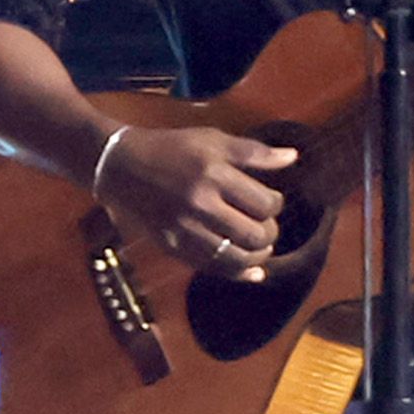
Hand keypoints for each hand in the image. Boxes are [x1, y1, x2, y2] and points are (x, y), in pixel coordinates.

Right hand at [98, 124, 297, 280]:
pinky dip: (236, 273)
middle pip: (255, 235)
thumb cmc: (172, 149)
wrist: (120, 166)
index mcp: (213, 175)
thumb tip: (293, 157)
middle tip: (264, 224)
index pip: (265, 204)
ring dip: (257, 256)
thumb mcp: (213, 140)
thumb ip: (255, 152)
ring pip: (236, 258)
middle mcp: (199, 205)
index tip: (270, 200)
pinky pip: (211, 269)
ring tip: (258, 246)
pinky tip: (251, 271)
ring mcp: (183, 229)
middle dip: (270, 232)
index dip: (276, 205)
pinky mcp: (170, 246)